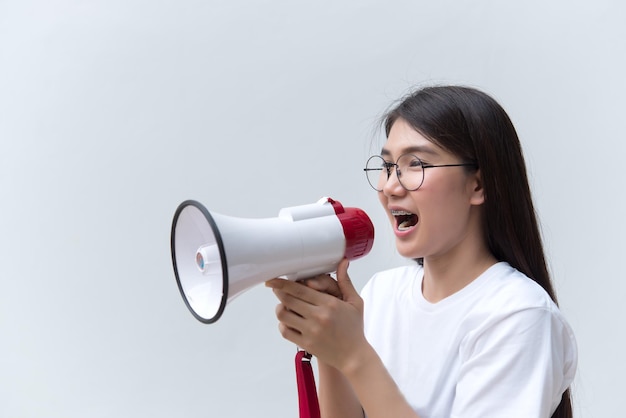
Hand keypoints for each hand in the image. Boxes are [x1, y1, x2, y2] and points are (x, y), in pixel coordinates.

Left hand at [265, 259, 366, 373]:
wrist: (354, 357)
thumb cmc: (354, 328)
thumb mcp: (355, 302)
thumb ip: (345, 281)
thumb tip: (343, 262)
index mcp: (329, 304)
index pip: (299, 289)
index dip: (283, 283)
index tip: (274, 280)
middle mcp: (318, 317)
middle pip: (288, 300)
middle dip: (279, 292)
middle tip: (276, 289)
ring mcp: (311, 331)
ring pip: (284, 315)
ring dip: (280, 308)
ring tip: (283, 306)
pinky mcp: (306, 344)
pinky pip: (285, 331)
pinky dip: (283, 324)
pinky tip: (288, 321)